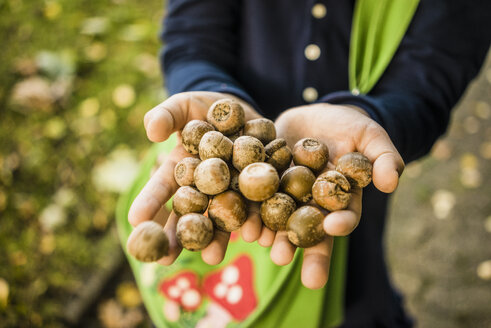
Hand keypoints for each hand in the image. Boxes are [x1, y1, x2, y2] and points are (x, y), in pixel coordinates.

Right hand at [128, 91, 263, 265]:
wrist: (245, 111)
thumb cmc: (205, 108)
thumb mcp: (183, 105)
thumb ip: (165, 114)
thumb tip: (152, 132)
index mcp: (181, 171)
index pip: (162, 189)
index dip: (149, 203)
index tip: (135, 221)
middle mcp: (204, 188)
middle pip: (190, 214)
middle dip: (178, 236)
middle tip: (165, 259)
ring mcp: (232, 191)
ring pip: (224, 218)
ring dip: (218, 238)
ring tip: (212, 258)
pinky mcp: (260, 188)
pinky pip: (261, 208)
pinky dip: (260, 223)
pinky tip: (259, 237)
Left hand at [268, 103, 404, 288]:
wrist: (313, 116)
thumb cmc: (348, 127)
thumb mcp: (370, 136)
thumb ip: (384, 157)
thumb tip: (391, 183)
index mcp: (341, 198)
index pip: (344, 215)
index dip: (340, 222)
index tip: (333, 226)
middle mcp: (313, 205)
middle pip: (309, 231)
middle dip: (299, 248)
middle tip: (285, 259)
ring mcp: (288, 197)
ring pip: (280, 221)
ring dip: (270, 235)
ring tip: (261, 244)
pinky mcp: (266, 185)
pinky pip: (257, 201)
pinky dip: (250, 212)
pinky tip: (242, 224)